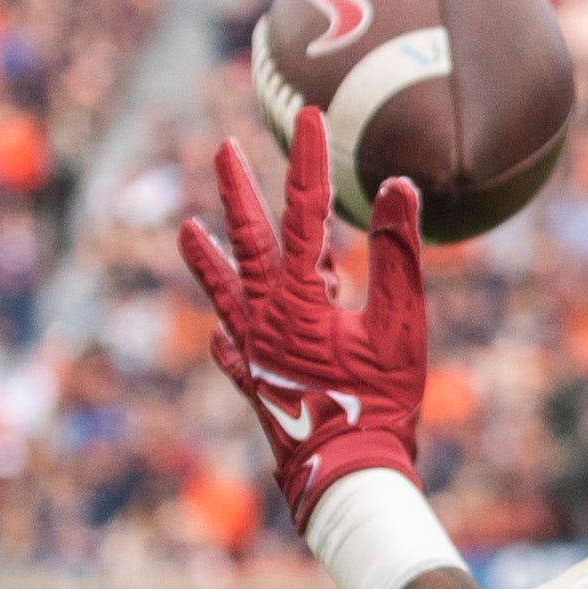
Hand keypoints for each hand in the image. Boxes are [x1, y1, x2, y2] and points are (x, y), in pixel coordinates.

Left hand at [178, 105, 427, 529]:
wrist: (345, 470)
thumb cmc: (381, 400)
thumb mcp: (402, 324)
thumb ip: (399, 254)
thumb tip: (397, 187)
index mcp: (298, 294)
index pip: (303, 210)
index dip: (305, 160)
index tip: (307, 119)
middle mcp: (262, 313)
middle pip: (246, 238)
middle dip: (237, 190)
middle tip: (223, 150)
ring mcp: (251, 347)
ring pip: (224, 288)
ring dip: (207, 256)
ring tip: (185, 229)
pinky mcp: (253, 379)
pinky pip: (229, 344)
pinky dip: (225, 330)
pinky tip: (221, 332)